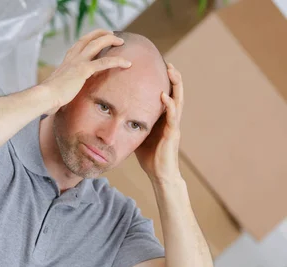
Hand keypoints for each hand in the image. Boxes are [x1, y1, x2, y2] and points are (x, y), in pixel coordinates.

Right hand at [39, 30, 131, 114]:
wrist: (45, 97)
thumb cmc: (48, 97)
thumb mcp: (57, 90)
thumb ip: (62, 89)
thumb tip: (60, 99)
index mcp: (66, 62)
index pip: (79, 44)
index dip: (89, 39)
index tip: (98, 38)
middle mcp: (72, 58)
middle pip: (88, 39)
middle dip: (101, 34)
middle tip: (112, 34)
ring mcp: (77, 62)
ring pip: (97, 44)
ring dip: (110, 40)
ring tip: (121, 41)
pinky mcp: (83, 70)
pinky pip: (104, 62)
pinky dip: (117, 61)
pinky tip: (127, 63)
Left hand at [135, 63, 183, 184]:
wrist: (159, 174)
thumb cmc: (150, 157)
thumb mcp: (138, 135)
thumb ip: (132, 124)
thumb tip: (115, 115)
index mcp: (164, 118)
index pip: (167, 95)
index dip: (165, 82)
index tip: (160, 67)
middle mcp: (171, 119)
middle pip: (176, 93)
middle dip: (174, 78)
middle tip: (169, 62)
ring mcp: (174, 126)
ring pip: (178, 101)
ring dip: (176, 85)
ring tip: (172, 71)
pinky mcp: (172, 134)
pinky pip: (172, 117)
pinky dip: (169, 105)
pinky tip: (164, 96)